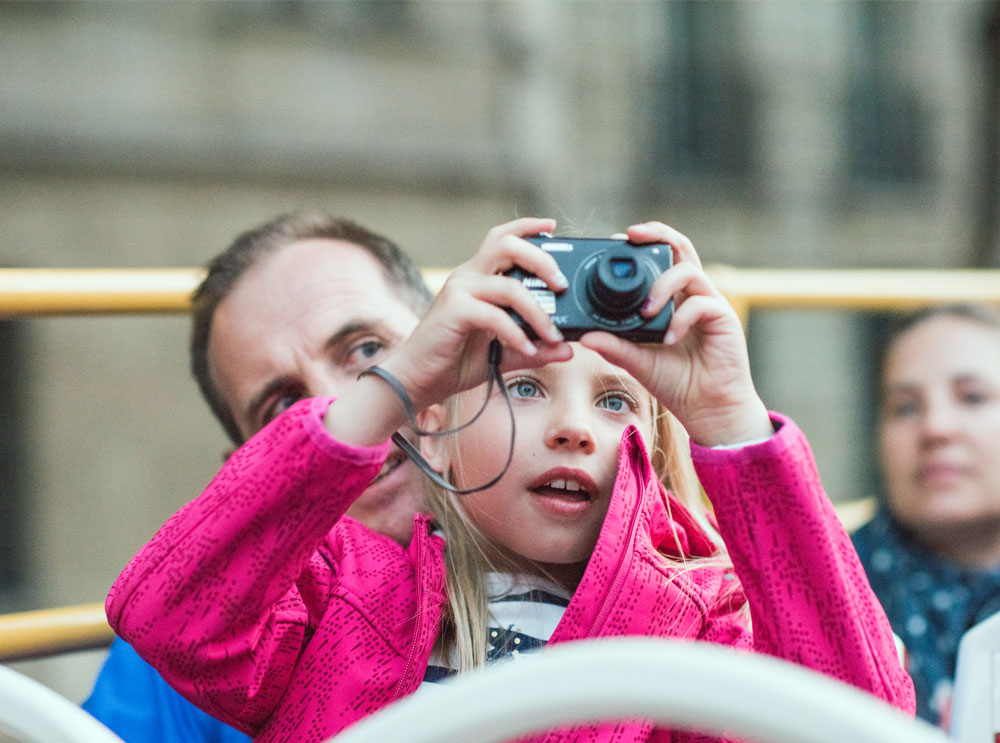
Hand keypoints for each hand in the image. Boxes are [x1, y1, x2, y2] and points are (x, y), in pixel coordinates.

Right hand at [327, 218, 573, 446]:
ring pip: (509, 286)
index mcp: (477, 277)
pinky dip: (516, 333)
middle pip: (508, 246)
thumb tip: (568, 349)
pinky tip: (527, 349)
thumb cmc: (454, 361)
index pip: (502, 238)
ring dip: (538, 311)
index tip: (552, 226)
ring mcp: (459, 290)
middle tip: (561, 285)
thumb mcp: (503, 353)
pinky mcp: (454, 310)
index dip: (527, 228)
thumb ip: (534, 348)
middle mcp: (467, 276)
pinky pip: (495, 315)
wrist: (416, 379)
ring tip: (553, 334)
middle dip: (542, 259)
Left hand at [580, 222, 770, 446]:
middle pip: (681, 248)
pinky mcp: (724, 318)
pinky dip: (680, 319)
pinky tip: (669, 339)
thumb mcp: (638, 362)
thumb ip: (614, 346)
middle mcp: (692, 295)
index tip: (617, 242)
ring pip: (688, 270)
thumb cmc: (678, 384)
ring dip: (662, 285)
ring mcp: (710, 304)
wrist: (709, 410)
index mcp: (673, 300)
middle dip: (657, 234)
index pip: (661, 259)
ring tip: (645, 311)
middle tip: (630, 235)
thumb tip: (584, 336)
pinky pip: (701, 304)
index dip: (643, 245)